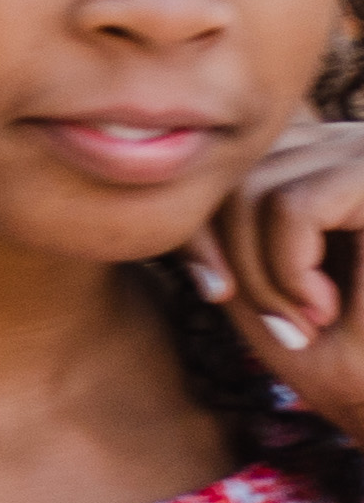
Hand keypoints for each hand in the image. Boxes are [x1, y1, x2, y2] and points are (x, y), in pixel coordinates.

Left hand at [190, 120, 363, 415]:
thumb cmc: (348, 356)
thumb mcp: (260, 290)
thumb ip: (221, 240)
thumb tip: (157, 197)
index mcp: (318, 165)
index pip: (222, 172)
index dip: (195, 232)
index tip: (215, 293)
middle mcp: (344, 145)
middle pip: (231, 176)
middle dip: (229, 260)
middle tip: (278, 325)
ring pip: (254, 190)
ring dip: (261, 275)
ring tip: (307, 322)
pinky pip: (294, 207)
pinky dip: (289, 270)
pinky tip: (324, 310)